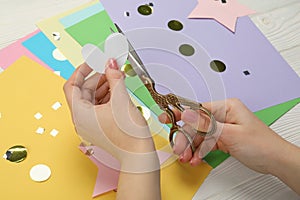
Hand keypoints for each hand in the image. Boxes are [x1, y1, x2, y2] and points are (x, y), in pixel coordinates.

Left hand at [63, 59, 157, 169]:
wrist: (139, 154)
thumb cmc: (129, 135)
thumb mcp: (121, 99)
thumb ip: (114, 77)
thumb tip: (110, 63)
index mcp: (80, 114)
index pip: (71, 86)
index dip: (80, 71)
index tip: (91, 62)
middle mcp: (81, 120)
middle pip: (83, 92)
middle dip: (97, 78)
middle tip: (110, 68)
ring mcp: (90, 125)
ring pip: (91, 99)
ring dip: (103, 87)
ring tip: (116, 78)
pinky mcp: (99, 127)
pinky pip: (98, 107)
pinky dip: (106, 97)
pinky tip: (117, 90)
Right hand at [159, 98, 287, 173]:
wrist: (274, 160)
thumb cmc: (261, 144)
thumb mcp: (230, 133)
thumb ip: (206, 124)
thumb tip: (187, 114)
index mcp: (226, 107)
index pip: (198, 109)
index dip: (181, 114)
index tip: (167, 117)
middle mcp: (223, 115)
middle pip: (196, 124)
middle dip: (186, 137)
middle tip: (178, 148)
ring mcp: (222, 127)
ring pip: (199, 135)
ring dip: (192, 147)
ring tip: (187, 157)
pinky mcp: (222, 138)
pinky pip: (205, 143)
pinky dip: (200, 151)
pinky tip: (196, 158)